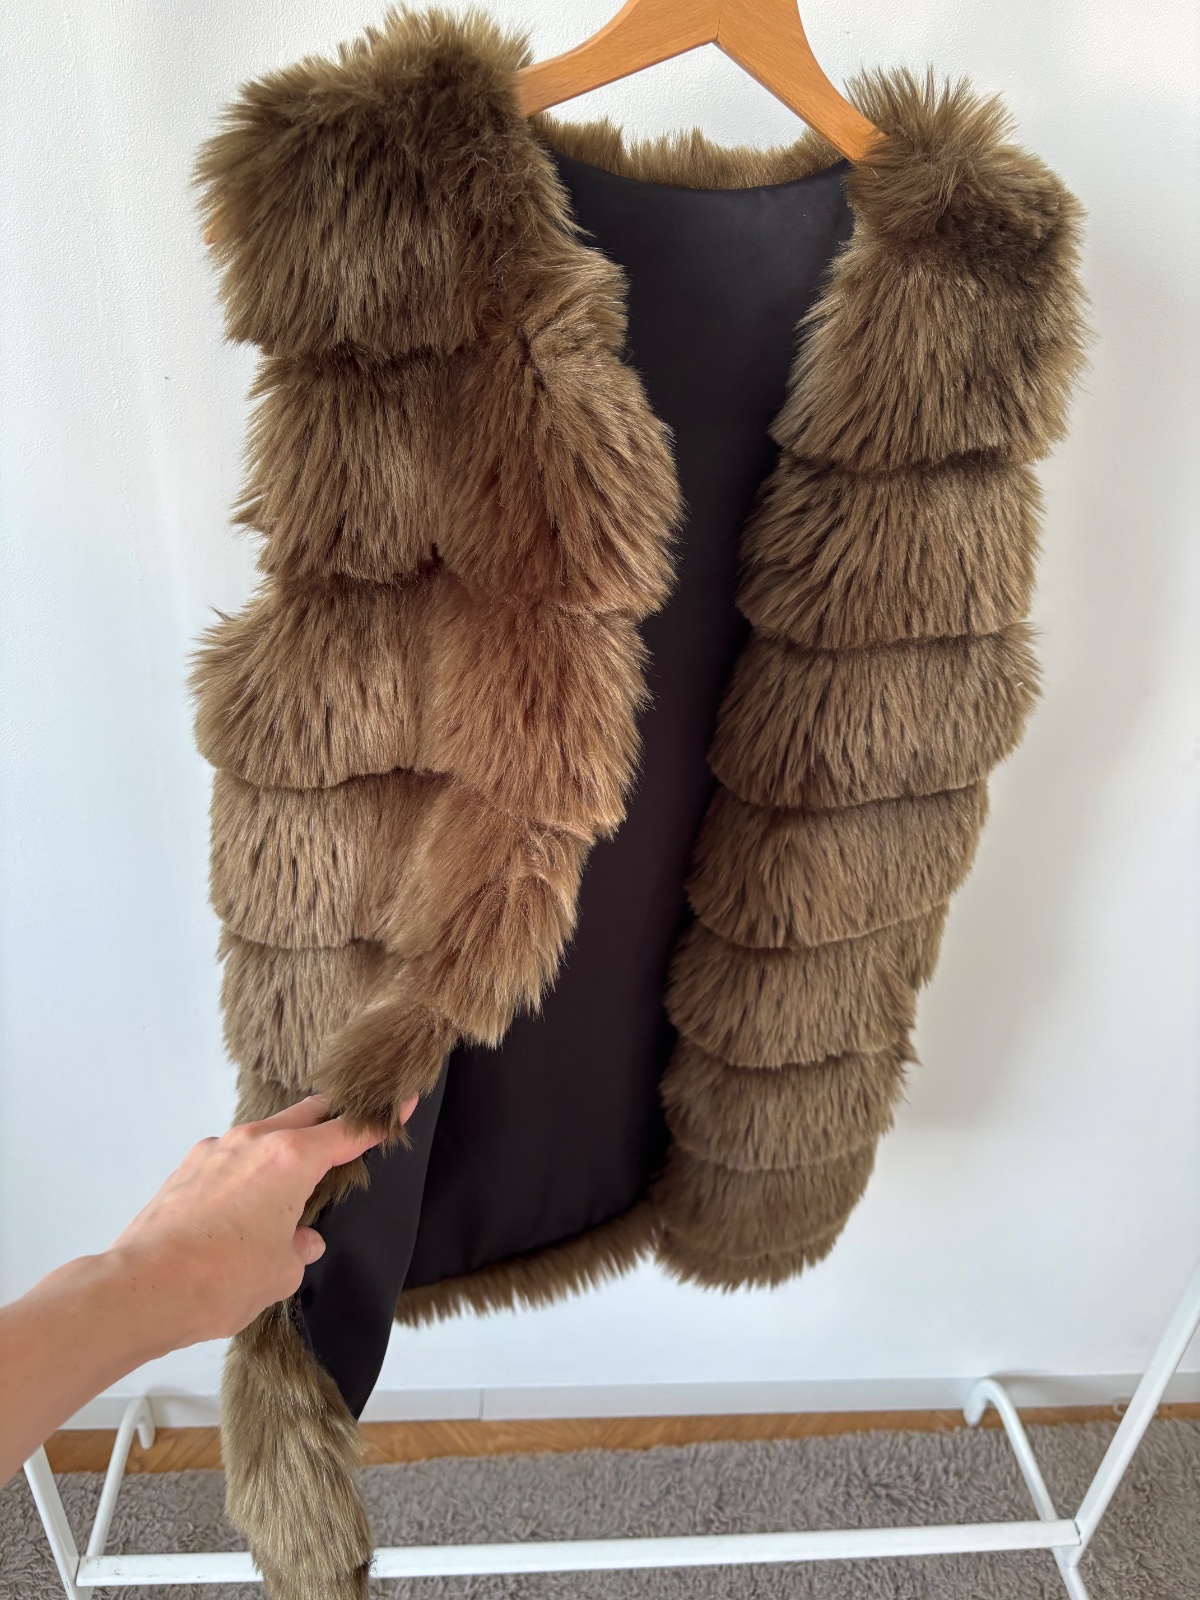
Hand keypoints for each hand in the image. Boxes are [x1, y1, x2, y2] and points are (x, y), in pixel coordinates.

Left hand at [104, 1093, 416, 1350]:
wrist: (141, 1289)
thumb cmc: (220, 1280)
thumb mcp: (281, 1272)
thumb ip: (300, 1247)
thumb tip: (301, 1239)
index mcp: (291, 1159)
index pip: (350, 1130)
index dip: (382, 1119)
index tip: (404, 1098)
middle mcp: (255, 1141)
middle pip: (307, 1115)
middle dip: (331, 1122)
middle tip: (348, 1134)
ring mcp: (216, 1150)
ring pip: (265, 1135)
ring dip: (283, 1151)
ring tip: (287, 1193)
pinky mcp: (187, 1167)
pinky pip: (231, 1157)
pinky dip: (246, 1172)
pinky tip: (241, 1212)